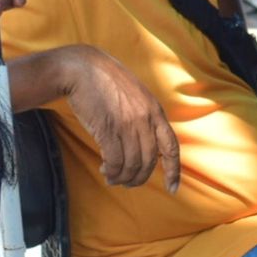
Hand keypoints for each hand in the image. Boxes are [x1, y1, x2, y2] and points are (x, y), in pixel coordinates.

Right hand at [59, 47, 180, 192]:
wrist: (82, 68)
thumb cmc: (106, 81)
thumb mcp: (136, 95)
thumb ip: (145, 117)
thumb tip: (146, 146)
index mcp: (155, 111)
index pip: (171, 147)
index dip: (173, 171)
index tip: (172, 189)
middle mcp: (145, 119)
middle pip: (149, 162)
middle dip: (139, 178)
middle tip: (127, 183)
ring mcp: (127, 124)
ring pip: (132, 164)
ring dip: (122, 177)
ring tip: (113, 177)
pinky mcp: (108, 129)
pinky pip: (114, 161)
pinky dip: (111, 171)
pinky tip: (105, 170)